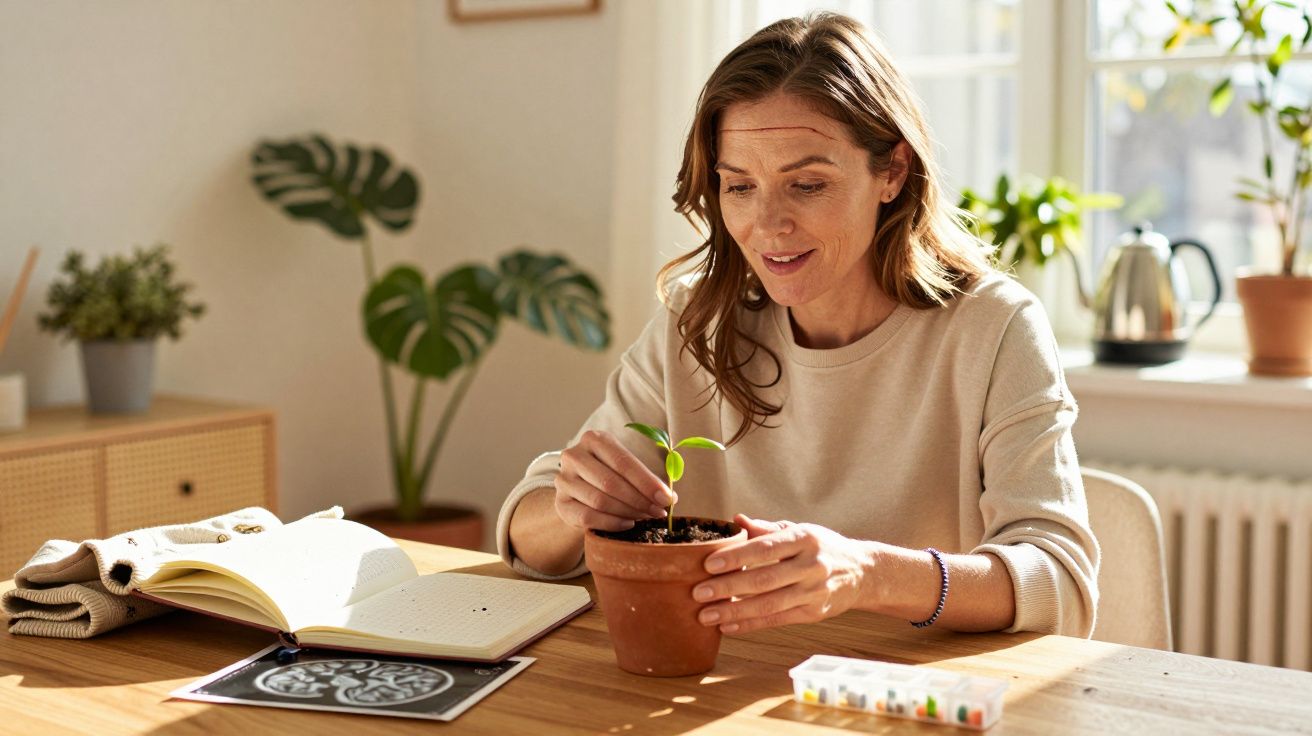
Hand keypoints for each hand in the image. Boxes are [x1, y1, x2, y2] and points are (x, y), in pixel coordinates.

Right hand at [555, 429, 675, 531]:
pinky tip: (627, 524)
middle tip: (658, 512)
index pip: (623, 462)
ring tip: (645, 517)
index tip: (666, 498)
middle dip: (640, 500)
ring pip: (600, 501)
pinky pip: (588, 517)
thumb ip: (645, 479)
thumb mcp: (625, 468)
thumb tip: (670, 498)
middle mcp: (574, 456)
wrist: (579, 491)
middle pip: (611, 482)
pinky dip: (612, 523)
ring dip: (628, 512)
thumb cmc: (609, 475)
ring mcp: (564, 480)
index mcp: (594, 439)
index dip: (647, 482)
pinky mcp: (560, 504)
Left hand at [693, 514, 875, 634]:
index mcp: (805, 539)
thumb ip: (767, 529)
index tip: (709, 564)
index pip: (766, 548)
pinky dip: (751, 624)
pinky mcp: (814, 613)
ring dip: (734, 611)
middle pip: (764, 579)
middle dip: (728, 587)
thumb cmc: (823, 547)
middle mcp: (812, 565)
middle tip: (698, 593)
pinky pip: (777, 620)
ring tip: (706, 615)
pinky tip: (728, 626)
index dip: (737, 557)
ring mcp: (814, 591)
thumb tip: (736, 520)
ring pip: (769, 604)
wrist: (862, 572)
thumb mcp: (800, 530)